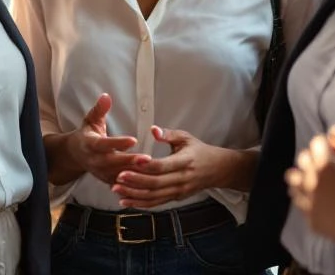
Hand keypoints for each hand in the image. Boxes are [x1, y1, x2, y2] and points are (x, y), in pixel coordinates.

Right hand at [66, 93, 148, 185]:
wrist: (75, 155)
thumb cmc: (87, 134)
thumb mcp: (91, 119)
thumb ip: (99, 109)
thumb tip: (106, 96)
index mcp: (89, 144)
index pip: (104, 144)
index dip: (118, 143)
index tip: (133, 140)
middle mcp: (94, 160)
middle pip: (112, 163)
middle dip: (129, 162)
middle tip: (147, 159)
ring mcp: (99, 172)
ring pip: (117, 175)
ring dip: (134, 174)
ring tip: (151, 169)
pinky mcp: (106, 180)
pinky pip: (120, 184)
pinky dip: (132, 184)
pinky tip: (146, 180)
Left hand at [111, 126, 234, 208]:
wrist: (217, 169)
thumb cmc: (199, 151)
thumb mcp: (186, 137)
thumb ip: (169, 134)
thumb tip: (153, 130)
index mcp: (185, 161)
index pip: (163, 166)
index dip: (147, 166)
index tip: (132, 162)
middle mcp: (182, 179)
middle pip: (156, 183)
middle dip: (135, 182)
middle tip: (117, 178)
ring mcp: (179, 191)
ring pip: (154, 196)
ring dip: (134, 195)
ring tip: (117, 190)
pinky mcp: (176, 198)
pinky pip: (157, 203)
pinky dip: (141, 203)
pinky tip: (126, 201)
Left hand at [284, 126, 334, 250]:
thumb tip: (333, 130)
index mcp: (327, 163)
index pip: (316, 142)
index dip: (328, 146)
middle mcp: (313, 179)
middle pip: (303, 158)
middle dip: (315, 160)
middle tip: (332, 169)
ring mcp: (310, 200)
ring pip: (294, 179)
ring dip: (304, 177)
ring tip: (321, 184)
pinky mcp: (311, 218)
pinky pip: (300, 201)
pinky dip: (307, 198)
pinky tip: (322, 201)